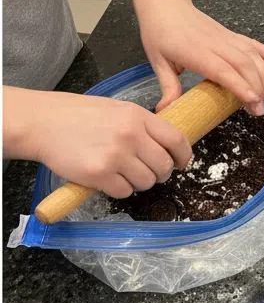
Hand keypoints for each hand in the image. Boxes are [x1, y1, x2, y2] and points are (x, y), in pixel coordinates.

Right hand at [5, 88, 191, 197]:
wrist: (40, 122)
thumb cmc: (76, 116)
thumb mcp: (115, 110)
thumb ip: (142, 126)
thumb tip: (168, 146)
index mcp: (136, 116)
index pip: (176, 140)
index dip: (183, 156)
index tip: (181, 163)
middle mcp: (130, 135)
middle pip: (164, 166)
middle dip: (158, 173)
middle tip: (144, 170)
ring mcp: (116, 155)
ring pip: (146, 182)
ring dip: (137, 182)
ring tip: (119, 170)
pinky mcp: (101, 174)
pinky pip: (125, 192)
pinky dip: (118, 189)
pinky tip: (105, 176)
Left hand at [134, 0, 263, 114]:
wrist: (164, 2)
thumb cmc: (159, 32)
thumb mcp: (157, 61)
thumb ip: (168, 87)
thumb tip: (167, 111)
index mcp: (193, 50)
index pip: (221, 69)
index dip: (238, 84)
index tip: (252, 99)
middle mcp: (213, 42)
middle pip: (242, 63)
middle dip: (256, 86)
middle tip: (260, 109)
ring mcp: (224, 37)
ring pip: (250, 54)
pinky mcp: (230, 34)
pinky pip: (251, 43)